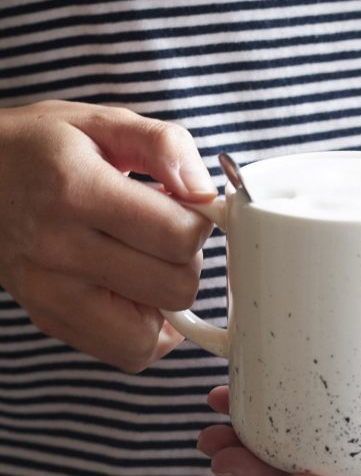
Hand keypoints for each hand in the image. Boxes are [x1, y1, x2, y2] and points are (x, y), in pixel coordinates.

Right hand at [0, 99, 215, 370]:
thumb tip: (205, 192)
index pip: (178, 236)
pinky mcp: (49, 320)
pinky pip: (127, 353)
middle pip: (173, 288)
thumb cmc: (40, 148)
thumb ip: (163, 145)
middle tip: (164, 233)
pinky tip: (135, 292)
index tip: (186, 207)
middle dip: (186, 259)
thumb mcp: (101, 121)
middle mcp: (59, 249)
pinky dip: (145, 330)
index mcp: (76, 189)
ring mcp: (50, 294)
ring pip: (151, 335)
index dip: (200, 222)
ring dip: (166, 301)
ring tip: (147, 263)